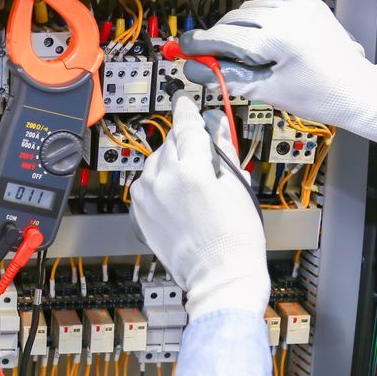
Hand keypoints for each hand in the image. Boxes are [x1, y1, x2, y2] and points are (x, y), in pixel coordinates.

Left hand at [130, 96, 268, 320]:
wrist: (218, 275)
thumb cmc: (235, 237)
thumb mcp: (237, 187)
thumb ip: (224, 151)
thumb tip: (218, 125)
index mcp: (190, 170)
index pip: (186, 126)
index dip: (186, 110)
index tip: (184, 100)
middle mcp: (162, 180)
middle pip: (171, 143)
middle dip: (185, 143)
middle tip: (203, 154)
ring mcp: (147, 197)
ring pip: (155, 162)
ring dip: (171, 161)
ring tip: (193, 180)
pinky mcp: (139, 211)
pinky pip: (146, 183)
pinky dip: (159, 181)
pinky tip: (178, 194)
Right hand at [180, 0, 376, 154]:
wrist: (359, 89)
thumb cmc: (320, 96)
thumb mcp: (266, 91)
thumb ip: (225, 76)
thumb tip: (194, 68)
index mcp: (280, 38)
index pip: (225, 36)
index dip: (199, 44)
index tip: (183, 48)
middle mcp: (289, 15)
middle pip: (232, 21)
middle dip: (218, 39)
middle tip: (209, 58)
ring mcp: (299, 6)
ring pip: (248, 12)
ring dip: (237, 29)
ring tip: (243, 53)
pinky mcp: (306, 4)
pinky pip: (268, 6)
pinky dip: (257, 21)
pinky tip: (262, 39)